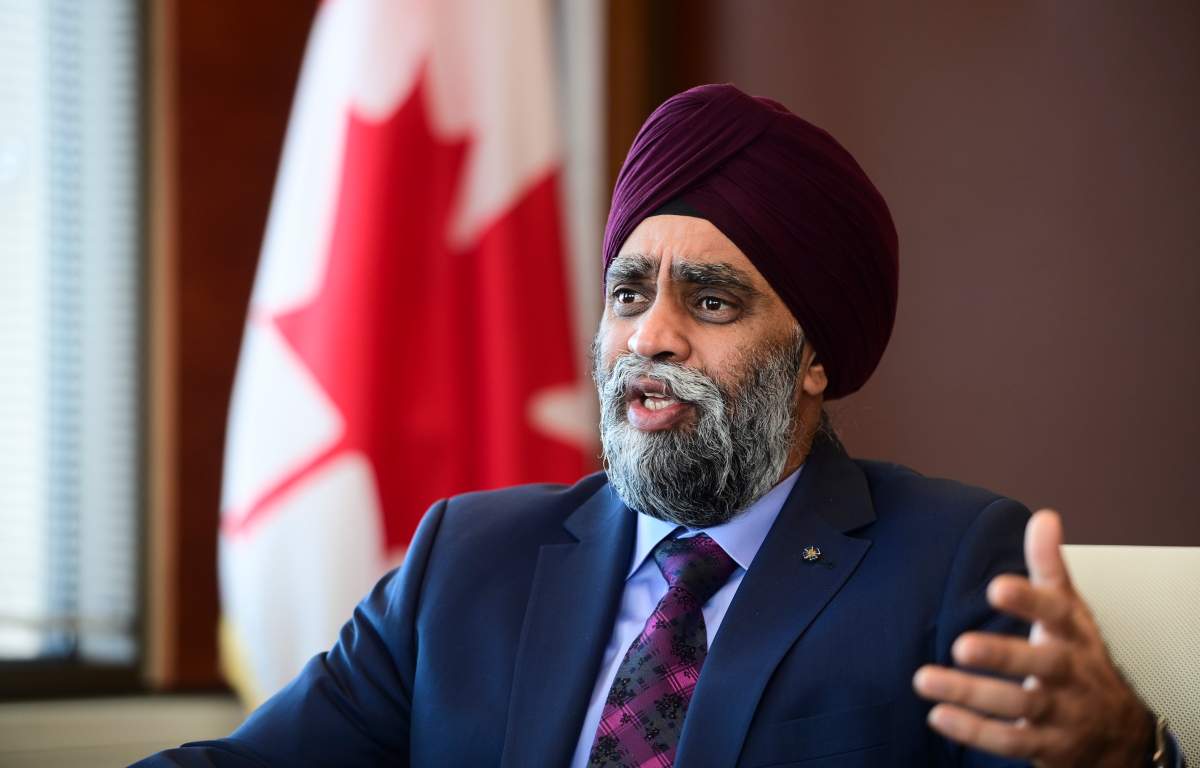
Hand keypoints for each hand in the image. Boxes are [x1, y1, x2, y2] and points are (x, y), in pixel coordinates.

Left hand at [912, 510, 1151, 766]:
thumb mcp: (1071, 611)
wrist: (1117, 731)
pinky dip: (975, 732)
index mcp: (1074, 635)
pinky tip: (937, 715)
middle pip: (1042, 665)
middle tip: (960, 645)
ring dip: (971, 694)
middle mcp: (1070, 674)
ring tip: (923, 679)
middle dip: (1003, 655)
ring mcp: (1061, 713)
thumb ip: (1050, 567)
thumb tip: (1045, 516)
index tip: (997, 587)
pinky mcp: (1046, 745)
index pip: (1058, 613)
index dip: (1031, 601)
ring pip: (1019, 705)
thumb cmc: (1081, 658)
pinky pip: (1011, 742)